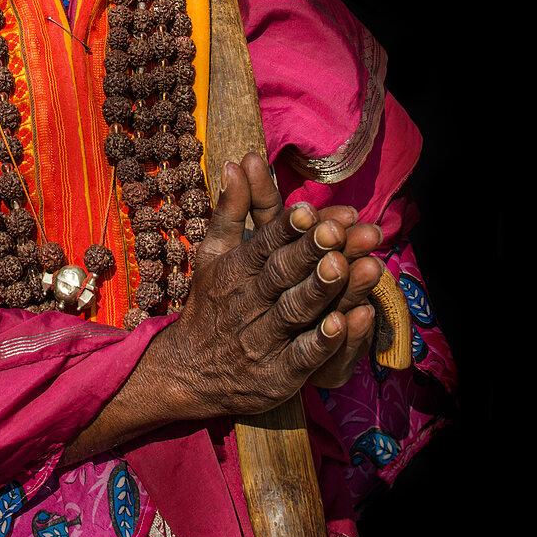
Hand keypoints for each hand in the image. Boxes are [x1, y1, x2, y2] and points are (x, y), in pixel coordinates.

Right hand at [156, 152, 381, 416]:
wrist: (189, 372)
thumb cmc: (211, 304)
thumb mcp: (213, 253)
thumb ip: (231, 209)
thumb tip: (236, 162)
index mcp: (235, 269)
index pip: (263, 243)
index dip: (287, 228)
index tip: (310, 210)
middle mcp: (248, 301)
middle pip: (281, 273)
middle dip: (310, 251)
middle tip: (340, 231)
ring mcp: (262, 339)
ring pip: (294, 310)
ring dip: (321, 289)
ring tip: (348, 266)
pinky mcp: (278, 374)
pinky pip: (302, 356)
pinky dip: (321, 341)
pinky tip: (344, 322)